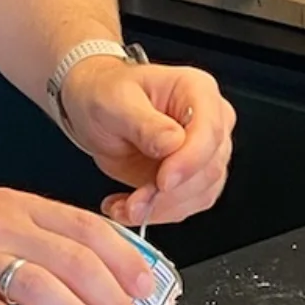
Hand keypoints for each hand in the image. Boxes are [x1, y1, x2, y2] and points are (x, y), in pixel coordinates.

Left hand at [58, 57, 234, 226]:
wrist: (94, 111)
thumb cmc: (105, 94)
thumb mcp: (114, 102)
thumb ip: (144, 123)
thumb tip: (172, 144)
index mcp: (198, 90)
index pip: (210, 131)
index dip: (190, 161)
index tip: (163, 181)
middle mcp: (209, 121)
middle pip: (209, 168)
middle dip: (170, 194)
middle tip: (134, 203)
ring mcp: (204, 152)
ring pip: (201, 193)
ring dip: (161, 208)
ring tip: (124, 206)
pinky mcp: (191, 178)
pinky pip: (186, 205)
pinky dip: (156, 214)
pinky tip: (127, 207)